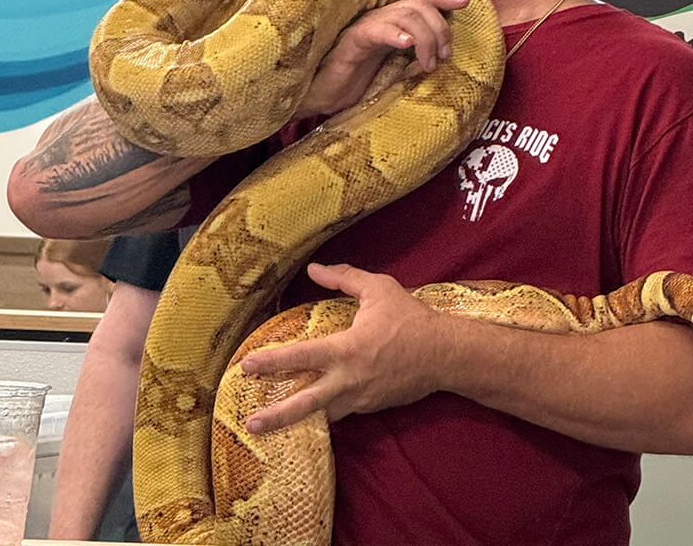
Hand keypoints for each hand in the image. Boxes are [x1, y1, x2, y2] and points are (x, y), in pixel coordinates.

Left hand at [241, 263, 449, 433]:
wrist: (446, 354)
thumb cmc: (411, 318)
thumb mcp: (378, 289)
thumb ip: (344, 277)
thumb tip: (313, 269)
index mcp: (347, 349)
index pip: (301, 357)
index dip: (271, 361)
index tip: (246, 366)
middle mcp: (350, 380)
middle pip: (306, 404)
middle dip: (276, 417)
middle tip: (250, 423)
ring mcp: (361, 399)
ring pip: (323, 414)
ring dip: (298, 419)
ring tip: (273, 423)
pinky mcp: (371, 407)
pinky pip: (342, 411)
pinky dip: (326, 410)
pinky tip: (315, 409)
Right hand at [295, 0, 470, 117]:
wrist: (322, 97)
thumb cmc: (358, 85)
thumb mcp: (395, 70)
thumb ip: (415, 59)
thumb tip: (444, 60)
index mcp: (392, 23)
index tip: (465, 0)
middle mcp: (380, 19)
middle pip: (418, 5)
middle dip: (440, 29)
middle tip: (443, 56)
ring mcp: (366, 28)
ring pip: (403, 15)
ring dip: (425, 38)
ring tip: (428, 64)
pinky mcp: (351, 43)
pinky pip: (375, 30)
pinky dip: (394, 34)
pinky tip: (406, 43)